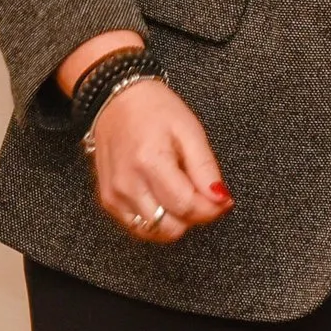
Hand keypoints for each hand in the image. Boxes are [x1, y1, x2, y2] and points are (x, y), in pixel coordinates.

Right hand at [81, 76, 232, 243]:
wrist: (116, 99)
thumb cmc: (154, 109)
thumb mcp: (190, 130)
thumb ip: (206, 169)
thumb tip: (220, 199)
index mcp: (150, 162)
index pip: (186, 207)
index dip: (210, 209)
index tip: (222, 200)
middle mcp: (128, 184)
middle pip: (171, 227)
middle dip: (193, 216)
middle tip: (201, 193)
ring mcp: (114, 195)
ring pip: (154, 232)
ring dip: (174, 220)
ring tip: (180, 191)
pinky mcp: (108, 201)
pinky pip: (138, 226)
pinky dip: (156, 219)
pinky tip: (162, 196)